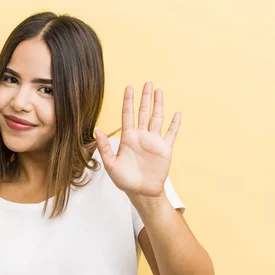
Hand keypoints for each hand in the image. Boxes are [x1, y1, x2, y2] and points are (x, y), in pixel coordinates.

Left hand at [94, 82, 180, 197]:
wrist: (141, 192)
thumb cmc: (124, 180)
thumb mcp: (110, 164)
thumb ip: (104, 147)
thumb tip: (96, 130)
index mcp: (128, 138)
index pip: (128, 114)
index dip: (129, 101)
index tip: (129, 87)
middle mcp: (141, 136)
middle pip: (144, 112)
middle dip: (145, 97)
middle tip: (147, 82)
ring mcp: (154, 141)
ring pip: (157, 118)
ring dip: (158, 104)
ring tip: (159, 90)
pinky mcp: (165, 149)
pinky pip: (171, 133)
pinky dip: (175, 123)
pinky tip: (177, 113)